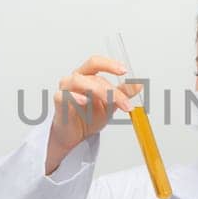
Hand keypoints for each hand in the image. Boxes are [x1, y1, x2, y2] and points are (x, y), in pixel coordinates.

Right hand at [46, 55, 140, 173]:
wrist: (76, 136)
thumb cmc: (88, 117)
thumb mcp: (110, 105)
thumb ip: (122, 94)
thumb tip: (138, 85)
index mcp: (87, 76)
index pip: (96, 62)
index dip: (109, 64)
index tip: (124, 71)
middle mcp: (75, 80)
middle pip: (92, 75)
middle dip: (111, 89)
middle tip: (124, 102)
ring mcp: (65, 90)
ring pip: (78, 81)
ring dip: (98, 91)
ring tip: (110, 102)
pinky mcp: (59, 103)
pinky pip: (63, 96)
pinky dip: (74, 97)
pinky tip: (85, 101)